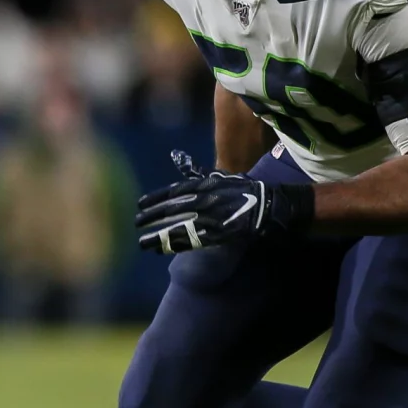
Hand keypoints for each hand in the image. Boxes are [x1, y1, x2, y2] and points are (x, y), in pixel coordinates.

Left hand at [135, 150, 313, 253]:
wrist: (271, 204)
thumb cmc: (245, 189)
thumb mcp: (221, 176)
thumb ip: (199, 172)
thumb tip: (178, 157)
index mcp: (205, 186)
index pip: (173, 192)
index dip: (155, 199)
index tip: (139, 204)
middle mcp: (206, 200)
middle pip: (172, 210)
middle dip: (152, 217)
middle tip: (136, 223)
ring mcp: (213, 217)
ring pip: (179, 228)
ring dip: (159, 236)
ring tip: (142, 243)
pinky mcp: (220, 233)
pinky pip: (194, 241)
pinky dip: (177, 246)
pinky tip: (162, 250)